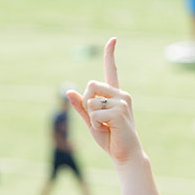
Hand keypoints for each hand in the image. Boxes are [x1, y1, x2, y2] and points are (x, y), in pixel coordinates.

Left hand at [66, 38, 141, 165]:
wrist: (125, 155)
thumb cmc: (110, 139)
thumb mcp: (91, 122)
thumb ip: (81, 107)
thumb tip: (68, 91)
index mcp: (115, 95)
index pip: (111, 71)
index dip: (110, 54)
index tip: (113, 39)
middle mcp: (121, 95)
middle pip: (91, 85)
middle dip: (86, 102)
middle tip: (97, 119)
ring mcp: (122, 102)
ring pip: (91, 100)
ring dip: (92, 117)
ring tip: (106, 127)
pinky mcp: (120, 111)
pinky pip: (95, 113)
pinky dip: (96, 124)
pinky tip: (108, 130)